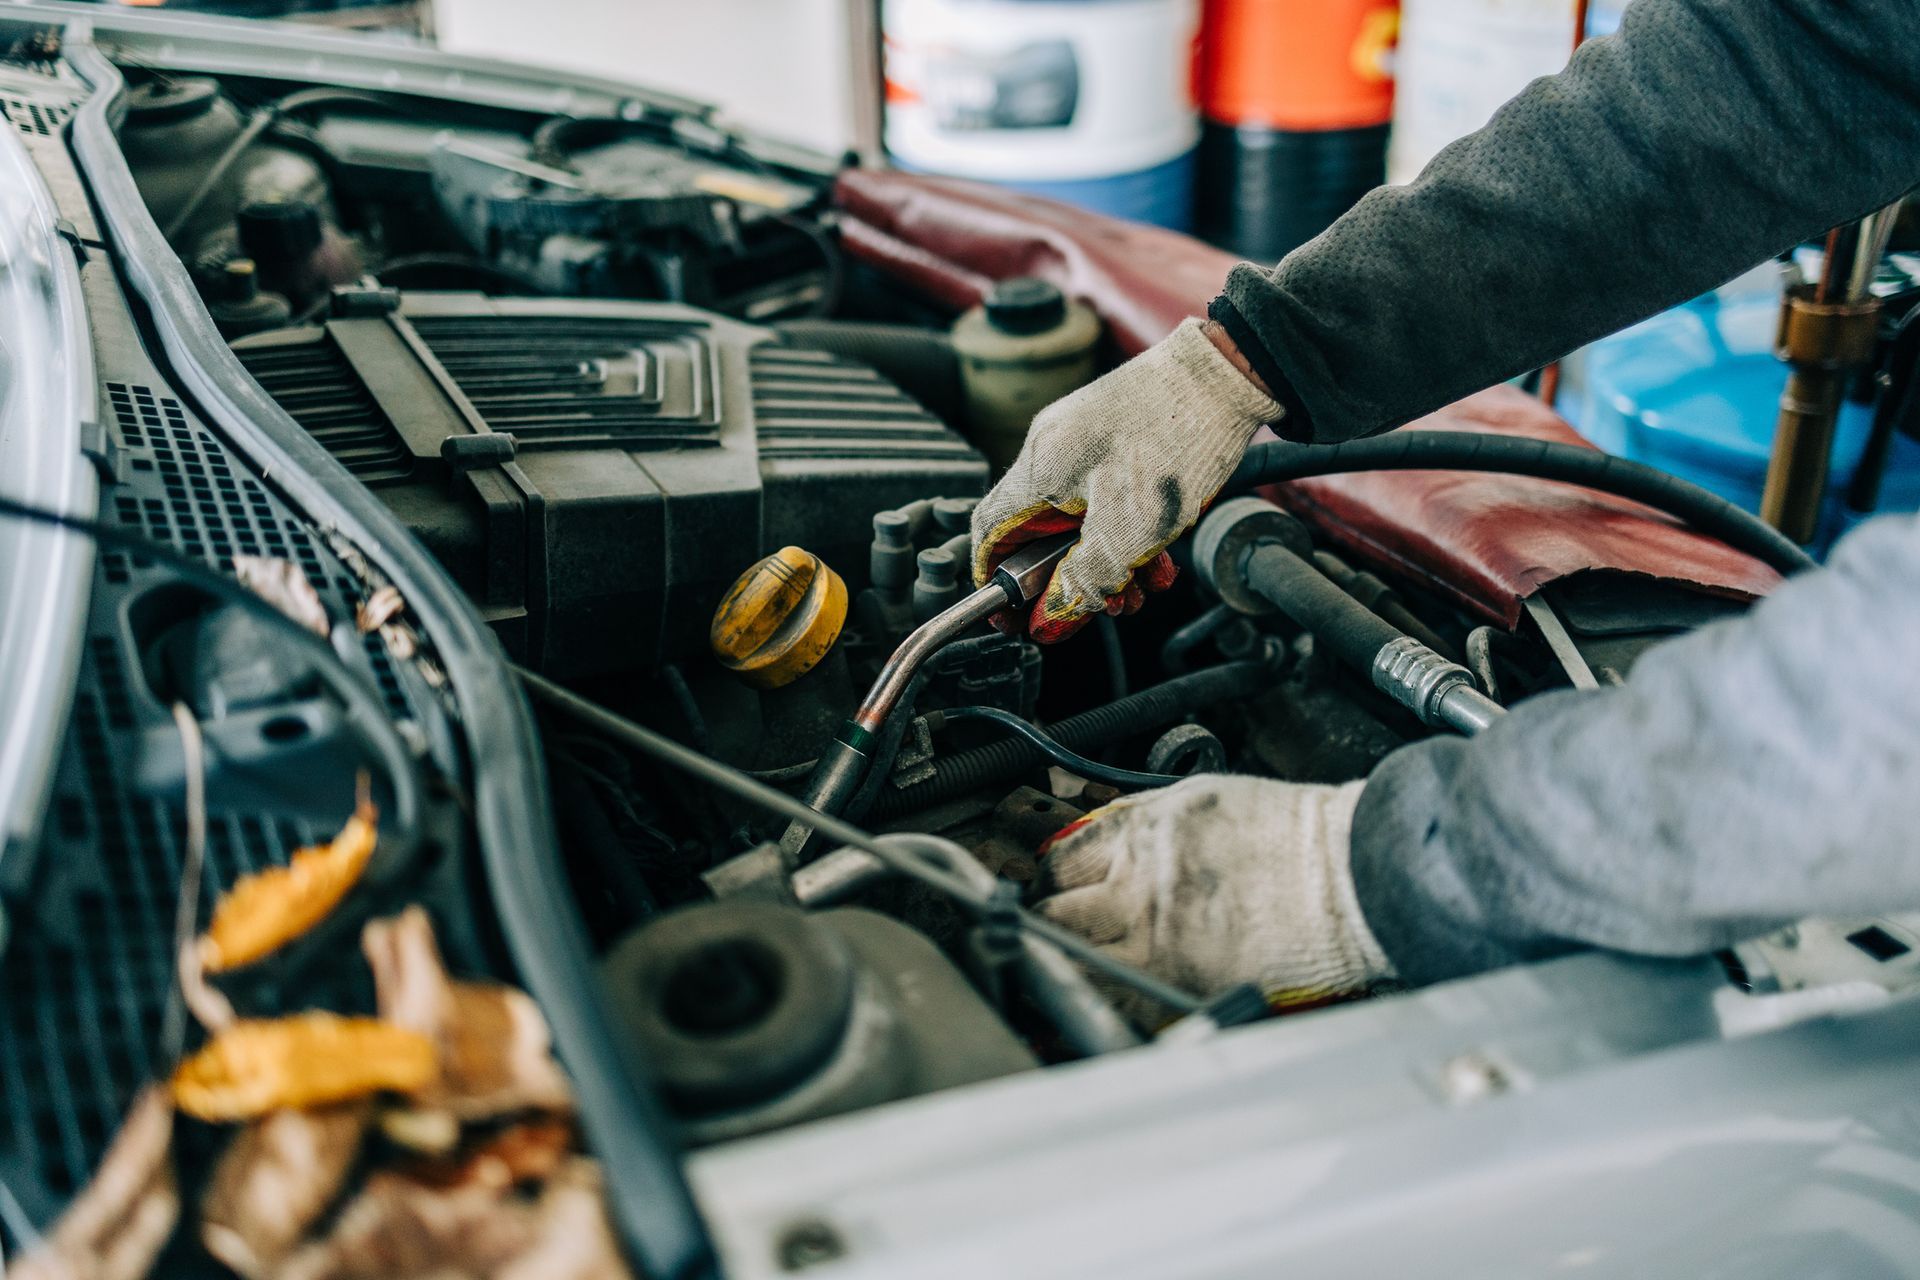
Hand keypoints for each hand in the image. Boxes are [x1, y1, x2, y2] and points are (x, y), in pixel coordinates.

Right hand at [970, 318, 1280, 642]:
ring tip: (1143, 586)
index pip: (990, 533)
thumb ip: (1086, 580)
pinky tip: (1160, 554)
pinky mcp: (1113, 437)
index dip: (997, 580)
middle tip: (1106, 605)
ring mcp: (1082, 441)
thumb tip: (1051, 620)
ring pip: (1078, 521)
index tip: (1015, 614)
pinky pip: (1105, 498)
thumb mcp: (1132, 531)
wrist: (1229, 373)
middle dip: (1072, 580)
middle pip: (1039, 534)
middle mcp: (1051, 450)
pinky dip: (1127, 533)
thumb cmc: (1180, 439)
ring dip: (1108, 563)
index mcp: (1040, 469)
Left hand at [1037, 776, 1391, 1020]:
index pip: (1062, 855)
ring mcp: (1157, 933)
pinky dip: (1109, 990)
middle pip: (1055, 906)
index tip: (1049, 888)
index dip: (1049, 875)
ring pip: (1076, 953)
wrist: (1352, 876)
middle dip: (1047, 916)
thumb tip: (1107, 842)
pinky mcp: (1181, 977)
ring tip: (1077, 963)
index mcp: (1146, 829)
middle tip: (1052, 927)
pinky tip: (1117, 985)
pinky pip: (1120, 990)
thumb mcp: (1208, 801)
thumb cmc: (1298, 837)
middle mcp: (1140, 879)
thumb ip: (1149, 823)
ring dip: (1069, 957)